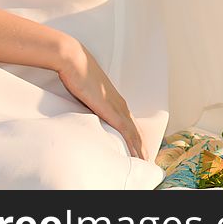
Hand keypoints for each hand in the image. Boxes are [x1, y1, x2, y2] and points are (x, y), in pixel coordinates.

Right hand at [55, 38, 149, 160]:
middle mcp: (120, 104)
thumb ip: (87, 102)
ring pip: (136, 134)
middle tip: (147, 160)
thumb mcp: (83, 92)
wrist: (74, 61)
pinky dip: (135, 145)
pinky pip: (128, 132)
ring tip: (147, 162)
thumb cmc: (76, 74)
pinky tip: (139, 155)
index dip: (135, 138)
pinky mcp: (113, 111)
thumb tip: (83, 108)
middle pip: (137, 130)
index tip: (139, 150)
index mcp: (114, 100)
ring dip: (142, 149)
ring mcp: (118, 107)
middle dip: (143, 146)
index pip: (129, 124)